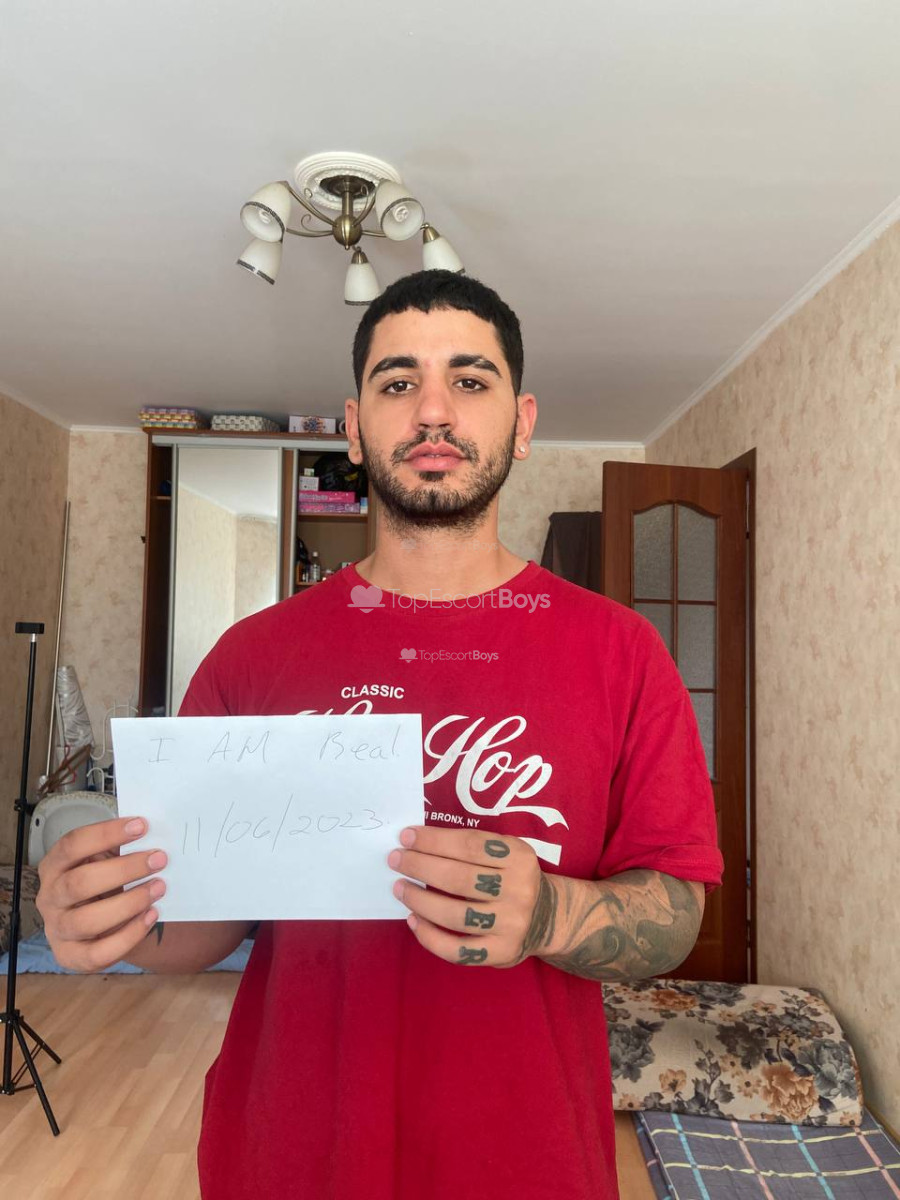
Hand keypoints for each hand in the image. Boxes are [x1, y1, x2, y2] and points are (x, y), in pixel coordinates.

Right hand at [35, 816, 167, 972]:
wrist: (96, 925)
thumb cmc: (102, 884)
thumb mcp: (105, 861)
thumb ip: (120, 848)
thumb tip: (153, 833)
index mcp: (54, 866)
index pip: (72, 845)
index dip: (105, 834)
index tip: (141, 826)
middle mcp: (49, 897)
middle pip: (79, 883)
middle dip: (124, 869)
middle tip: (159, 859)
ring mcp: (57, 929)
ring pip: (87, 920)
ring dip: (129, 903)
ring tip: (159, 887)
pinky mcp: (71, 956)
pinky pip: (98, 952)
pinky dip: (129, 934)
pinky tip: (151, 915)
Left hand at [387, 826, 554, 967]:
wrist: (547, 917)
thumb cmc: (513, 877)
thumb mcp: (507, 853)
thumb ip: (472, 847)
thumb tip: (417, 842)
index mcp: (519, 858)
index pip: (469, 845)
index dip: (434, 840)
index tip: (406, 836)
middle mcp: (519, 891)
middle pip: (458, 878)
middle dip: (420, 867)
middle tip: (396, 859)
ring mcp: (510, 925)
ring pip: (454, 915)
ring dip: (419, 900)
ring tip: (399, 888)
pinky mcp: (500, 952)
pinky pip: (457, 950)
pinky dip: (430, 937)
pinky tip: (413, 920)